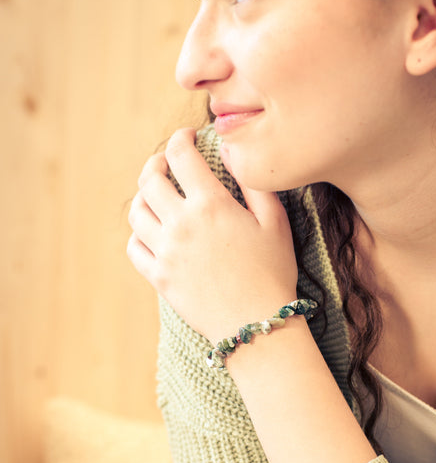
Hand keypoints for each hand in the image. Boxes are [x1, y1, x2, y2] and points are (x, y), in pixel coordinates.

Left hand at [127, 128, 297, 342]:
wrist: (257, 325)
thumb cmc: (273, 272)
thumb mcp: (276, 222)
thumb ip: (253, 182)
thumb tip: (229, 152)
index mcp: (210, 205)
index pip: (180, 155)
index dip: (181, 138)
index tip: (188, 136)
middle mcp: (181, 224)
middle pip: (149, 179)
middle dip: (156, 162)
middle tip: (167, 162)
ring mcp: (166, 252)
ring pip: (136, 211)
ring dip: (144, 196)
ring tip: (157, 195)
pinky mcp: (159, 277)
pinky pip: (133, 246)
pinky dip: (138, 233)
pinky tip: (152, 230)